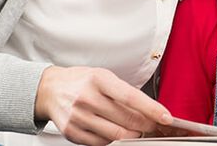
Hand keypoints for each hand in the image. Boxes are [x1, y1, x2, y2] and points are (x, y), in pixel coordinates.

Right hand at [35, 66, 172, 145]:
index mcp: (99, 80)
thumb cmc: (81, 81)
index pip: (131, 97)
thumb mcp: (104, 77)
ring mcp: (78, 117)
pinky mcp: (72, 132)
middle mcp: (87, 98)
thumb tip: (150, 110)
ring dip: (133, 135)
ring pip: (116, 135)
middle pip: (126, 119)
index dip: (152, 109)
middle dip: (147, 125)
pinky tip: (117, 132)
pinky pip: (101, 143)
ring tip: (138, 130)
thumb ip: (125, 92)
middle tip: (156, 126)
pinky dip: (114, 141)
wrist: (50, 89)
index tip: (166, 117)